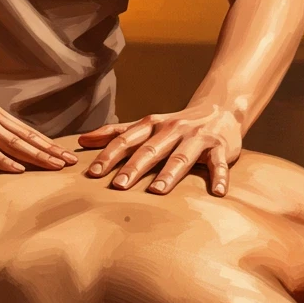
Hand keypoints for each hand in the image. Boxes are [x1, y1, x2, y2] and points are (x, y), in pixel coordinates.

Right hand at [0, 57, 77, 185]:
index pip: (22, 133)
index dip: (43, 145)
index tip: (62, 155)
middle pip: (26, 138)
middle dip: (50, 152)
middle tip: (73, 163)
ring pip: (13, 143)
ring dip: (37, 155)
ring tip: (58, 166)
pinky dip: (3, 159)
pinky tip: (18, 169)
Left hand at [77, 103, 242, 196]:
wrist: (221, 109)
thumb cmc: (176, 125)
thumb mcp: (147, 125)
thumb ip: (117, 133)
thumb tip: (82, 140)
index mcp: (152, 125)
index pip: (126, 140)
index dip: (109, 155)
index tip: (92, 173)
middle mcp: (173, 130)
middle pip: (150, 150)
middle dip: (134, 167)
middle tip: (118, 186)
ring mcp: (197, 138)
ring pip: (181, 157)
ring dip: (169, 174)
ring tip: (157, 192)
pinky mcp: (220, 148)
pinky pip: (219, 164)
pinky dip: (220, 178)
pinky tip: (218, 193)